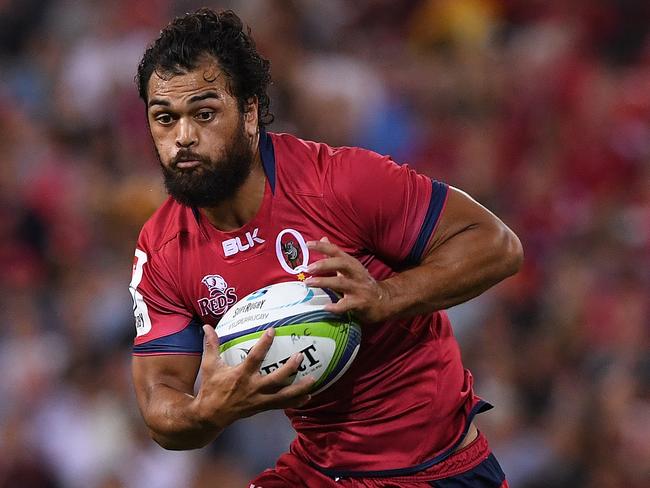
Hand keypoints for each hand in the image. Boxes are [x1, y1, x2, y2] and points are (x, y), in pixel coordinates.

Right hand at [193, 325, 313, 428]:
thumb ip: (211, 345)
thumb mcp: (209, 365)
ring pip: (283, 396)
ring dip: (299, 388)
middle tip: (300, 356)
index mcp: (240, 376)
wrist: (210, 415)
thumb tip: (207, 326)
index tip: (273, 330)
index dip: (264, 344)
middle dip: (289, 368)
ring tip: (313, 379)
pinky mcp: (263, 407)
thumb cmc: (211, 388)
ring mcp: (259, 400)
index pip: (254, 358)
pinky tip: (308, 396)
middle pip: (276, 379)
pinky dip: (296, 401)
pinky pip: (282, 405)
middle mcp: (253, 388)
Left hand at [305, 237, 389, 322]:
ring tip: (309, 283)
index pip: (337, 251)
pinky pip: (347, 305)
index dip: (323, 246)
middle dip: (325, 264)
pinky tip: (325, 307)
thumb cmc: (362, 283)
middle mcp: (356, 274)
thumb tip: (323, 239)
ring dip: (324, 282)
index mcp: (352, 264)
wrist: (384, 301)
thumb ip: (335, 255)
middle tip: (308, 268)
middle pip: (342, 264)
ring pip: (342, 283)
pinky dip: (336, 307)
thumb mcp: (350, 267)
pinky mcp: (361, 304)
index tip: (308, 244)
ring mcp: (359, 288)